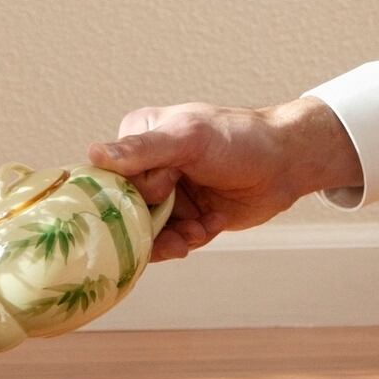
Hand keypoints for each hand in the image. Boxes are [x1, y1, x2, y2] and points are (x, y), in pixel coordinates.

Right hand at [87, 99, 344, 262]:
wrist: (285, 164)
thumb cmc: (239, 139)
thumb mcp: (190, 138)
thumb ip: (144, 149)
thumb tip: (93, 154)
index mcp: (139, 136)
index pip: (110, 177)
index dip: (134, 192)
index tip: (166, 190)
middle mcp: (148, 166)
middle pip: (126, 210)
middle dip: (153, 225)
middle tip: (182, 223)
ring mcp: (167, 193)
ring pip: (147, 232)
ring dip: (172, 238)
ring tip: (197, 232)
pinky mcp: (186, 217)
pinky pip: (170, 241)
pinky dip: (189, 240)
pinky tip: (210, 227)